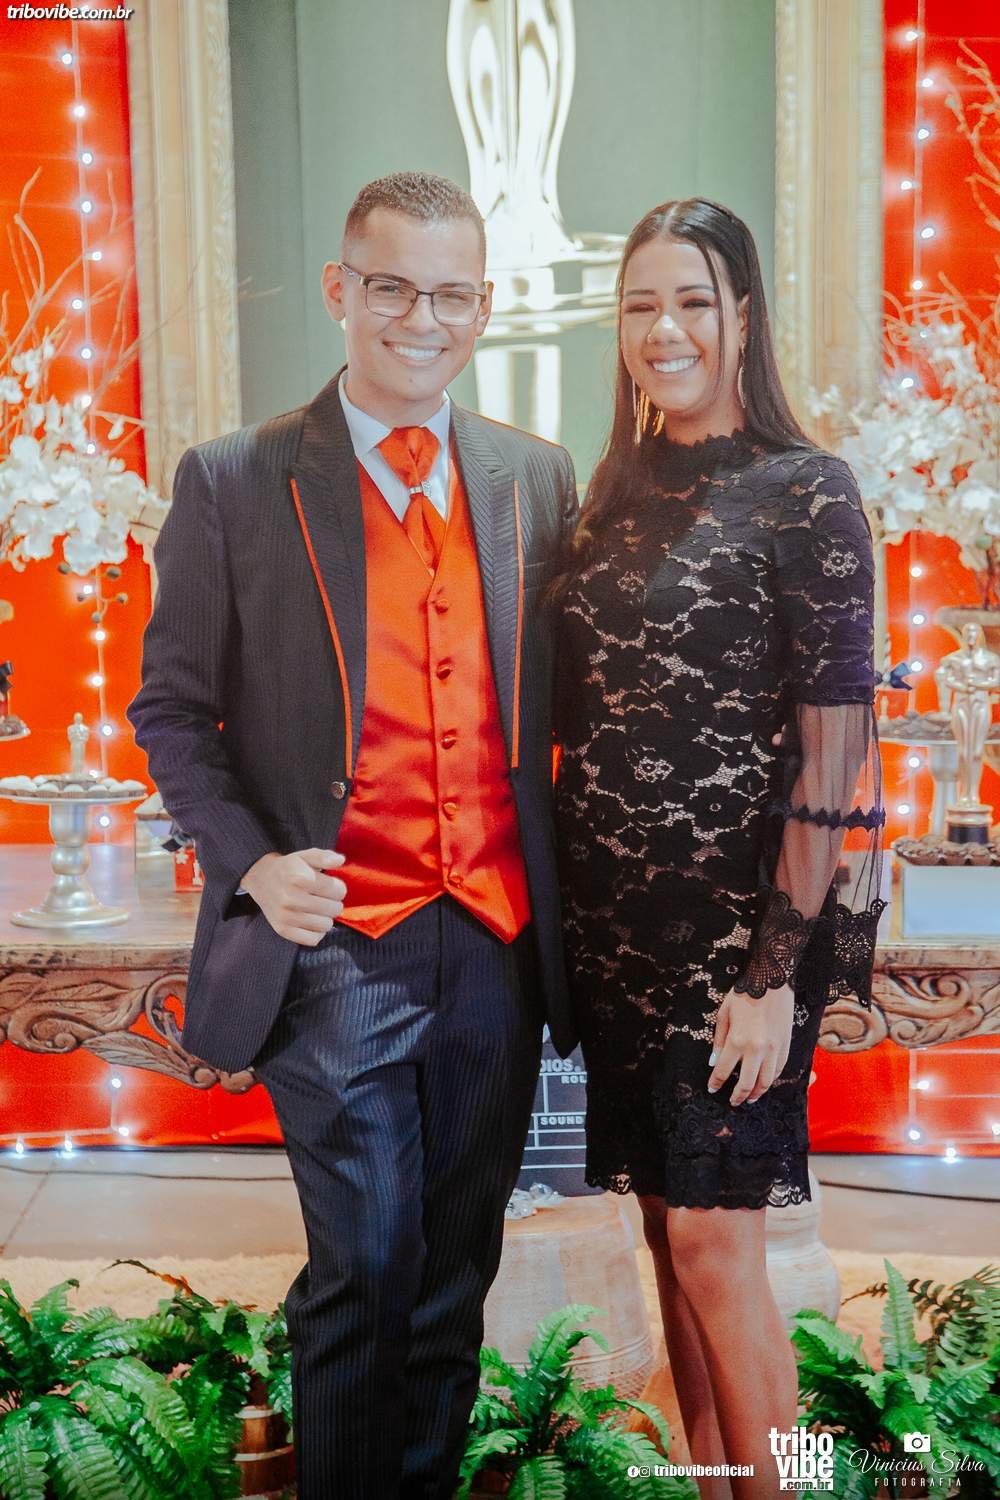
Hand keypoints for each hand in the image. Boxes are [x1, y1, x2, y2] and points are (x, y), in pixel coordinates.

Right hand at [241, 848, 346, 944]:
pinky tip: (312, 920)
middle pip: (334, 908)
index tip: (330, 884)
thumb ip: (324, 856)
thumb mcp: (305, 856)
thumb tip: (340, 860)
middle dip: (334, 902)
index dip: (338, 887)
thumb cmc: (289, 867)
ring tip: (318, 908)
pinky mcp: (282, 929)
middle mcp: (291, 898)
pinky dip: (317, 932)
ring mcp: (286, 916)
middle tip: (324, 897)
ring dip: (326, 917)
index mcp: (299, 878)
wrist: (261, 878)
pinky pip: (313, 939)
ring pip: (326, 925)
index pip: (337, 890)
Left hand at [707, 984, 793, 1105]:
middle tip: (733, 1101)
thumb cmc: (744, 995)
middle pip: (746, 1083)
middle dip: (738, 1096)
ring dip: (756, 1093)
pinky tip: (763, 1082)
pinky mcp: (786, 1046)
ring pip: (765, 1081)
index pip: (723, 1071)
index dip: (716, 1083)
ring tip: (749, 1098)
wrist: (771, 981)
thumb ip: (719, 1041)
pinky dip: (770, 1080)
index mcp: (737, 1041)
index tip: (712, 1088)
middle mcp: (757, 1049)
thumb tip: (714, 1062)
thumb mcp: (724, 1015)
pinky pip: (778, 1070)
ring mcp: (774, 1050)